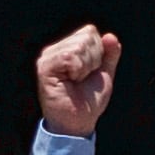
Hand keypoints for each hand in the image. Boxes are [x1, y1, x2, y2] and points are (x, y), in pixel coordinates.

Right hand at [35, 23, 119, 138]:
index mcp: (68, 48)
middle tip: (83, 78)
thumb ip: (109, 55)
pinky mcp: (44, 67)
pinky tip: (70, 81)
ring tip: (76, 81)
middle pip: (86, 36)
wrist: (77, 122)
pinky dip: (77, 70)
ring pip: (79, 46)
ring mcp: (48, 57)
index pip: (89, 32)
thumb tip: (110, 36)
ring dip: (85, 67)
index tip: (91, 72)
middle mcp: (56, 50)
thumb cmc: (88, 102)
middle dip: (93, 60)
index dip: (98, 52)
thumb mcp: (104, 74)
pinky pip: (69, 56)